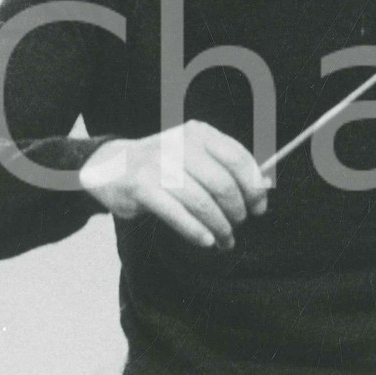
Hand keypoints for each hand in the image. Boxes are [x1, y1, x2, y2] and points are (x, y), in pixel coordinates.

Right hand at [79, 121, 268, 249]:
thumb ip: (225, 168)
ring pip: (201, 202)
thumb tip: (263, 188)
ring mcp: (159, 165)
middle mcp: (180, 145)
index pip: (237, 158)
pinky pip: (177, 214)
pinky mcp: (142, 187)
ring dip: (219, 226)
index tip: (260, 207)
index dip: (254, 186)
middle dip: (237, 210)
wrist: (112, 166)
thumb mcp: (194, 155)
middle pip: (222, 183)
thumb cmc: (164, 166)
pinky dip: (196, 231)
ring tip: (225, 240)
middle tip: (239, 225)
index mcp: (199, 133)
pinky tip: (206, 241)